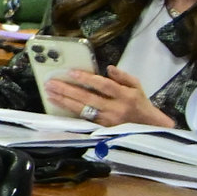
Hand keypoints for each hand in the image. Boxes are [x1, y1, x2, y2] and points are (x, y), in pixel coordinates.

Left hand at [46, 67, 173, 127]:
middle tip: (51, 83)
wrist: (147, 127)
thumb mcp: (137, 86)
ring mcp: (106, 120)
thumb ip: (123, 76)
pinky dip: (68, 110)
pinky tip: (57, 104)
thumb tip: (109, 68)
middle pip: (88, 98)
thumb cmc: (139, 103)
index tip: (70, 72)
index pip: (103, 85)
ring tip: (49, 93)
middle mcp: (115, 108)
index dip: (87, 79)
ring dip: (63, 101)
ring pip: (81, 109)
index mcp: (125, 96)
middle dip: (68, 90)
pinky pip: (82, 117)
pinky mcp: (100, 128)